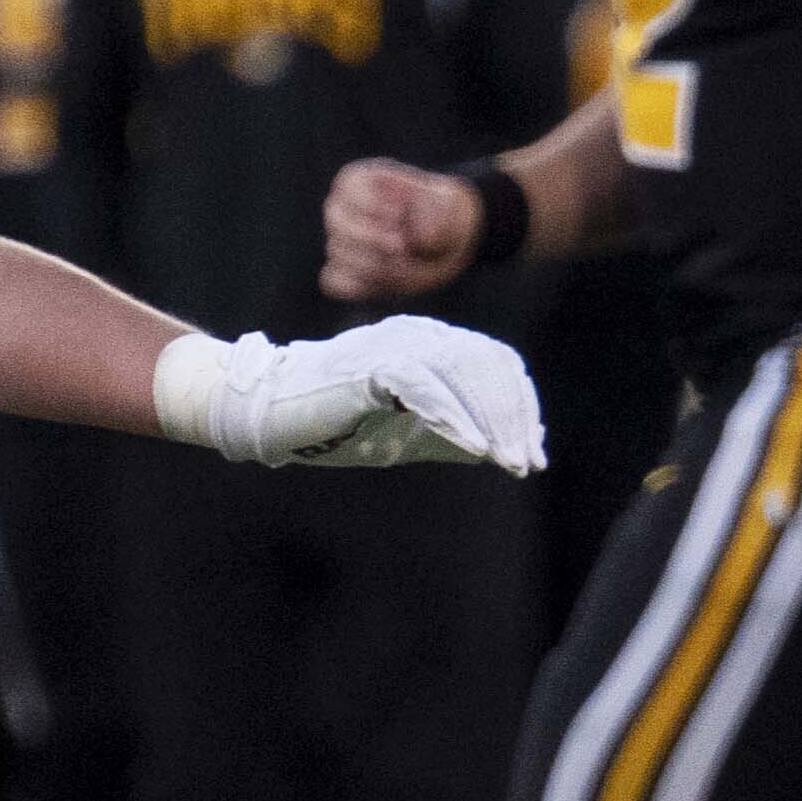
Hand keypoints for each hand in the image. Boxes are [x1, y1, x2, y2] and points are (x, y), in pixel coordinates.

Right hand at [152, 319, 544, 472]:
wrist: (267, 413)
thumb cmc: (336, 421)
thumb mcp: (408, 434)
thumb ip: (451, 434)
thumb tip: (500, 450)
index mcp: (431, 344)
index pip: (495, 366)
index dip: (520, 408)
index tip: (533, 455)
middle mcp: (418, 336)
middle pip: (487, 368)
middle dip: (512, 419)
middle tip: (525, 464)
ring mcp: (393, 345)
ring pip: (462, 373)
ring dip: (489, 421)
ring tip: (504, 461)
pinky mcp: (369, 364)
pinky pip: (423, 385)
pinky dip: (453, 416)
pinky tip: (474, 448)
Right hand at [326, 158, 482, 301]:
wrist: (449, 242)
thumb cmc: (442, 216)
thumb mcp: (450, 206)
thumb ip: (435, 213)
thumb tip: (416, 238)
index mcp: (362, 180)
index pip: (348, 188)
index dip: (373, 206)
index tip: (399, 214)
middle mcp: (343, 208)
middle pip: (338, 223)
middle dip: (372, 239)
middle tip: (401, 246)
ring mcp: (340, 241)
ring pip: (339, 255)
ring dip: (376, 265)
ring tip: (406, 262)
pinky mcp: (346, 270)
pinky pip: (337, 283)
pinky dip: (362, 286)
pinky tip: (389, 282)